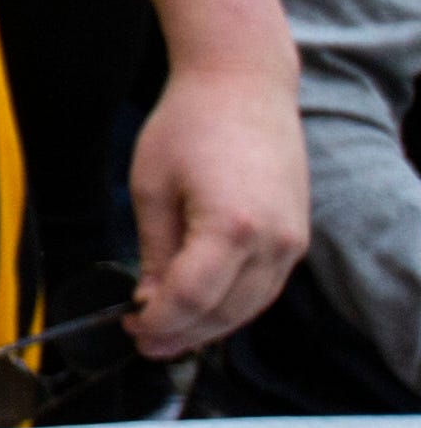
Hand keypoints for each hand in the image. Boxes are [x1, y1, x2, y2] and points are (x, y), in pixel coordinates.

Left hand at [125, 49, 311, 355]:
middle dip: (182, 333)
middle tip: (144, 342)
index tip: (130, 328)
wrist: (243, 85)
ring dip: (209, 327)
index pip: (192, 299)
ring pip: (250, 307)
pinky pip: (265, 287)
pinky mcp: (297, 236)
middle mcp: (272, 241)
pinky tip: (202, 309)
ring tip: (169, 335)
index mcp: (230, 227)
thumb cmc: (188, 125)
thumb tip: (149, 301)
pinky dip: (234, 305)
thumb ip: (154, 251)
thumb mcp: (151, 187)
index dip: (159, 322)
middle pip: (224, 312)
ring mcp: (292, 241)